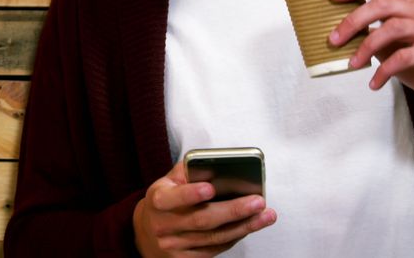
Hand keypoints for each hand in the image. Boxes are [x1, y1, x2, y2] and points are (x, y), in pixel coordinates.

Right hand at [133, 161, 275, 256]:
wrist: (147, 232)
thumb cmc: (167, 199)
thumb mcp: (169, 181)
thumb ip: (189, 171)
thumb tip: (218, 164)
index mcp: (157, 200)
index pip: (171, 198)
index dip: (190, 194)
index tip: (210, 188)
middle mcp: (162, 224)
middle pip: (201, 220)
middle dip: (233, 211)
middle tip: (257, 201)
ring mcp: (173, 245)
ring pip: (213, 237)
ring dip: (243, 226)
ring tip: (265, 215)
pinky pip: (215, 249)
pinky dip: (235, 237)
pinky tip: (250, 227)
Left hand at [330, 0, 413, 142]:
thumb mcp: (392, 45)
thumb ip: (371, 34)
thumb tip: (336, 33)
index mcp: (411, 4)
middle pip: (383, 4)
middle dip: (353, 20)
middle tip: (333, 40)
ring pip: (393, 28)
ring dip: (366, 47)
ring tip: (351, 64)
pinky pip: (405, 58)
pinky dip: (384, 71)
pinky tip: (373, 83)